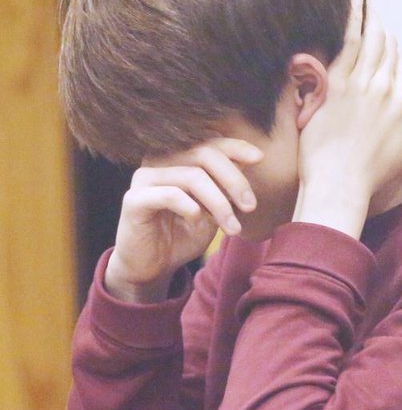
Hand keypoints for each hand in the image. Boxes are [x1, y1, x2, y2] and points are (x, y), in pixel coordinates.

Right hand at [105, 138, 263, 301]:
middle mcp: (157, 160)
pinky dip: (190, 207)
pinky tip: (198, 220)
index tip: (258, 158)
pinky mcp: (134, 200)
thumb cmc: (182, 234)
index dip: (234, 146)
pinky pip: (169, 195)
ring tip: (232, 227)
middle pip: (203, 154)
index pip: (208, 142)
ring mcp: (144, 178)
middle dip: (233, 180)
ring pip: (191, 176)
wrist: (152, 267)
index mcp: (176, 157)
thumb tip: (251, 159)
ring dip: (219, 203)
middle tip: (250, 206)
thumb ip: (225, 184)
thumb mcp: (212, 208)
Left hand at [293, 0, 401, 237]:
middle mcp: (387, 88)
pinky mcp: (338, 82)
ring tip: (365, 2)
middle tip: (377, 18)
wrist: (339, 183)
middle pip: (389, 51)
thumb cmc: (370, 174)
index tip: (389, 48)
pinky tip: (354, 3)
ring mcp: (362, 83)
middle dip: (384, 33)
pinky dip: (354, 19)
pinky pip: (350, 42)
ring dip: (371, 19)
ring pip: (372, 41)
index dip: (397, 56)